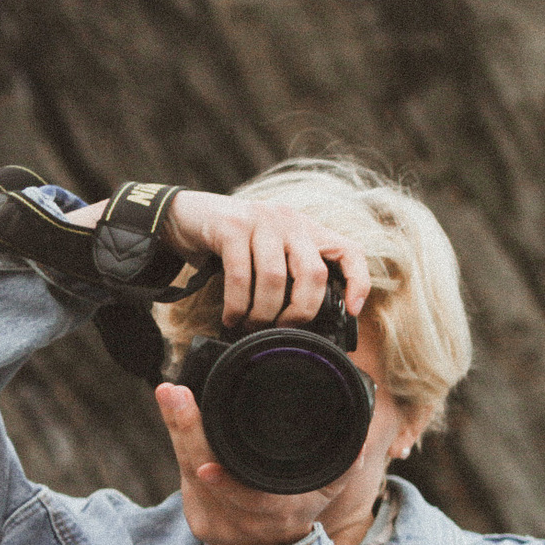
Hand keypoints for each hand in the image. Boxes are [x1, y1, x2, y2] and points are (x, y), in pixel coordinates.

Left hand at [155, 382, 337, 544]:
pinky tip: (174, 416)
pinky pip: (183, 477)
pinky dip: (180, 444)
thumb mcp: (325, 495)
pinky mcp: (195, 519)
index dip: (225, 482)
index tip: (206, 461)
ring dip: (177, 429)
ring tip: (170, 394)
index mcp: (274, 515)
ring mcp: (213, 523)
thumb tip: (359, 446)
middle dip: (186, 429)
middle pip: (204, 472)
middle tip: (175, 393)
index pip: (246, 499)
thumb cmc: (299, 515)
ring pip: (187, 470)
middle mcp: (239, 522)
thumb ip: (343, 470)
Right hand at [160, 190, 370, 330]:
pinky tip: (233, 317)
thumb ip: (292, 275)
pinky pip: (241, 276)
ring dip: (263, 312)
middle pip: (313, 273)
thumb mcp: (271, 253)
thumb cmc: (234, 245)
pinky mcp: (232, 226)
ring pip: (275, 279)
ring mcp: (262, 220)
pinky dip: (238, 305)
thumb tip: (309, 322)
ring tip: (252, 325)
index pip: (349, 251)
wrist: (186, 216)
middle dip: (301, 311)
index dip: (358, 281)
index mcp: (307, 230)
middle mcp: (290, 221)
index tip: (353, 310)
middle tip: (284, 329)